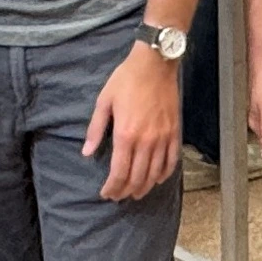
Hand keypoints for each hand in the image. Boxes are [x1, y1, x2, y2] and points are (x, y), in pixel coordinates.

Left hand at [84, 42, 180, 200]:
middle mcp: (146, 141)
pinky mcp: (175, 132)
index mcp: (126, 135)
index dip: (112, 187)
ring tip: (136, 193)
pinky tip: (157, 179)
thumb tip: (86, 152)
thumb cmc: (126, 80)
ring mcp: (163, 138)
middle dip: (126, 191)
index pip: (119, 172)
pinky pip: (171, 160)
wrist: (154, 64)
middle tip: (118, 196)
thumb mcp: (103, 102)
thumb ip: (96, 130)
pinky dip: (164, 174)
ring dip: (144, 187)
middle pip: (137, 177)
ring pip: (155, 173)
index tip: (106, 193)